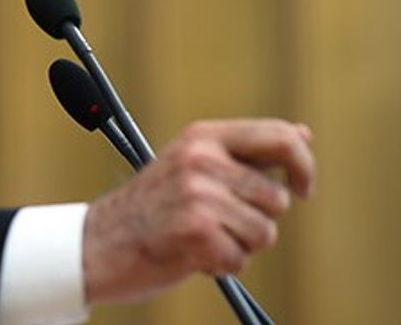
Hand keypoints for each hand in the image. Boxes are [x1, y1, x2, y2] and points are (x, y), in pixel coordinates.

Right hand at [81, 119, 314, 303]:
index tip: (303, 188)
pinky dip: (222, 266)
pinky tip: (193, 254)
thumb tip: (302, 134)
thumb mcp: (193, 163)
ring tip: (203, 237)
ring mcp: (198, 195)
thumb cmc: (150, 207)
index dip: (304, 165)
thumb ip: (246, 152)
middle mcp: (202, 159)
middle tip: (220, 222)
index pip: (281, 138)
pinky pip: (241, 259)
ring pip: (264, 232)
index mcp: (203, 136)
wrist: (96, 243)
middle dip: (258, 219)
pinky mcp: (196, 232)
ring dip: (240, 245)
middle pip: (278, 198)